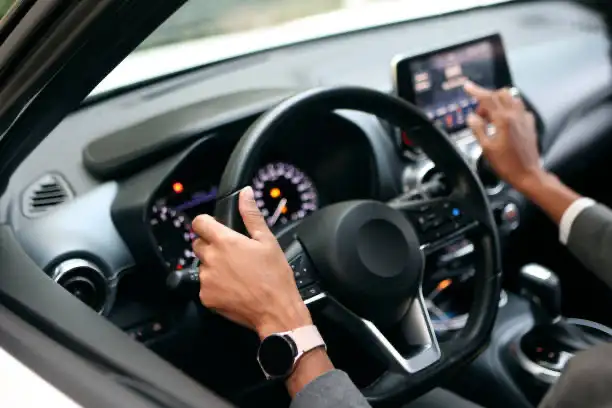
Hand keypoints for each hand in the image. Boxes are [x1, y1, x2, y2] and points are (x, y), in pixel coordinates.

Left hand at [191, 187, 311, 338]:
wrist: (276, 310)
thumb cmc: (275, 276)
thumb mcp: (267, 240)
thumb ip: (251, 215)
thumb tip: (245, 193)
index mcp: (224, 241)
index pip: (199, 223)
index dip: (206, 223)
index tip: (215, 227)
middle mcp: (211, 259)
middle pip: (198, 244)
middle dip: (211, 245)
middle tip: (232, 254)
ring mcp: (206, 279)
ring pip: (202, 266)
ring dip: (214, 266)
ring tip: (236, 274)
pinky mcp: (206, 297)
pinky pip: (205, 286)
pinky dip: (216, 286)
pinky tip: (234, 288)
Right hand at [464, 81, 544, 191]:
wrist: (528, 174)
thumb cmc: (506, 164)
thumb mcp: (486, 148)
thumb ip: (478, 129)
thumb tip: (472, 117)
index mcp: (504, 120)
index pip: (488, 99)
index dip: (476, 91)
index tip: (467, 86)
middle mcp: (516, 115)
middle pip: (501, 94)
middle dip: (488, 98)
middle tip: (480, 114)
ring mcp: (525, 119)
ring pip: (512, 99)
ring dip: (499, 102)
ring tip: (491, 117)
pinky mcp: (530, 124)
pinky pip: (519, 109)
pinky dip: (509, 109)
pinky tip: (504, 122)